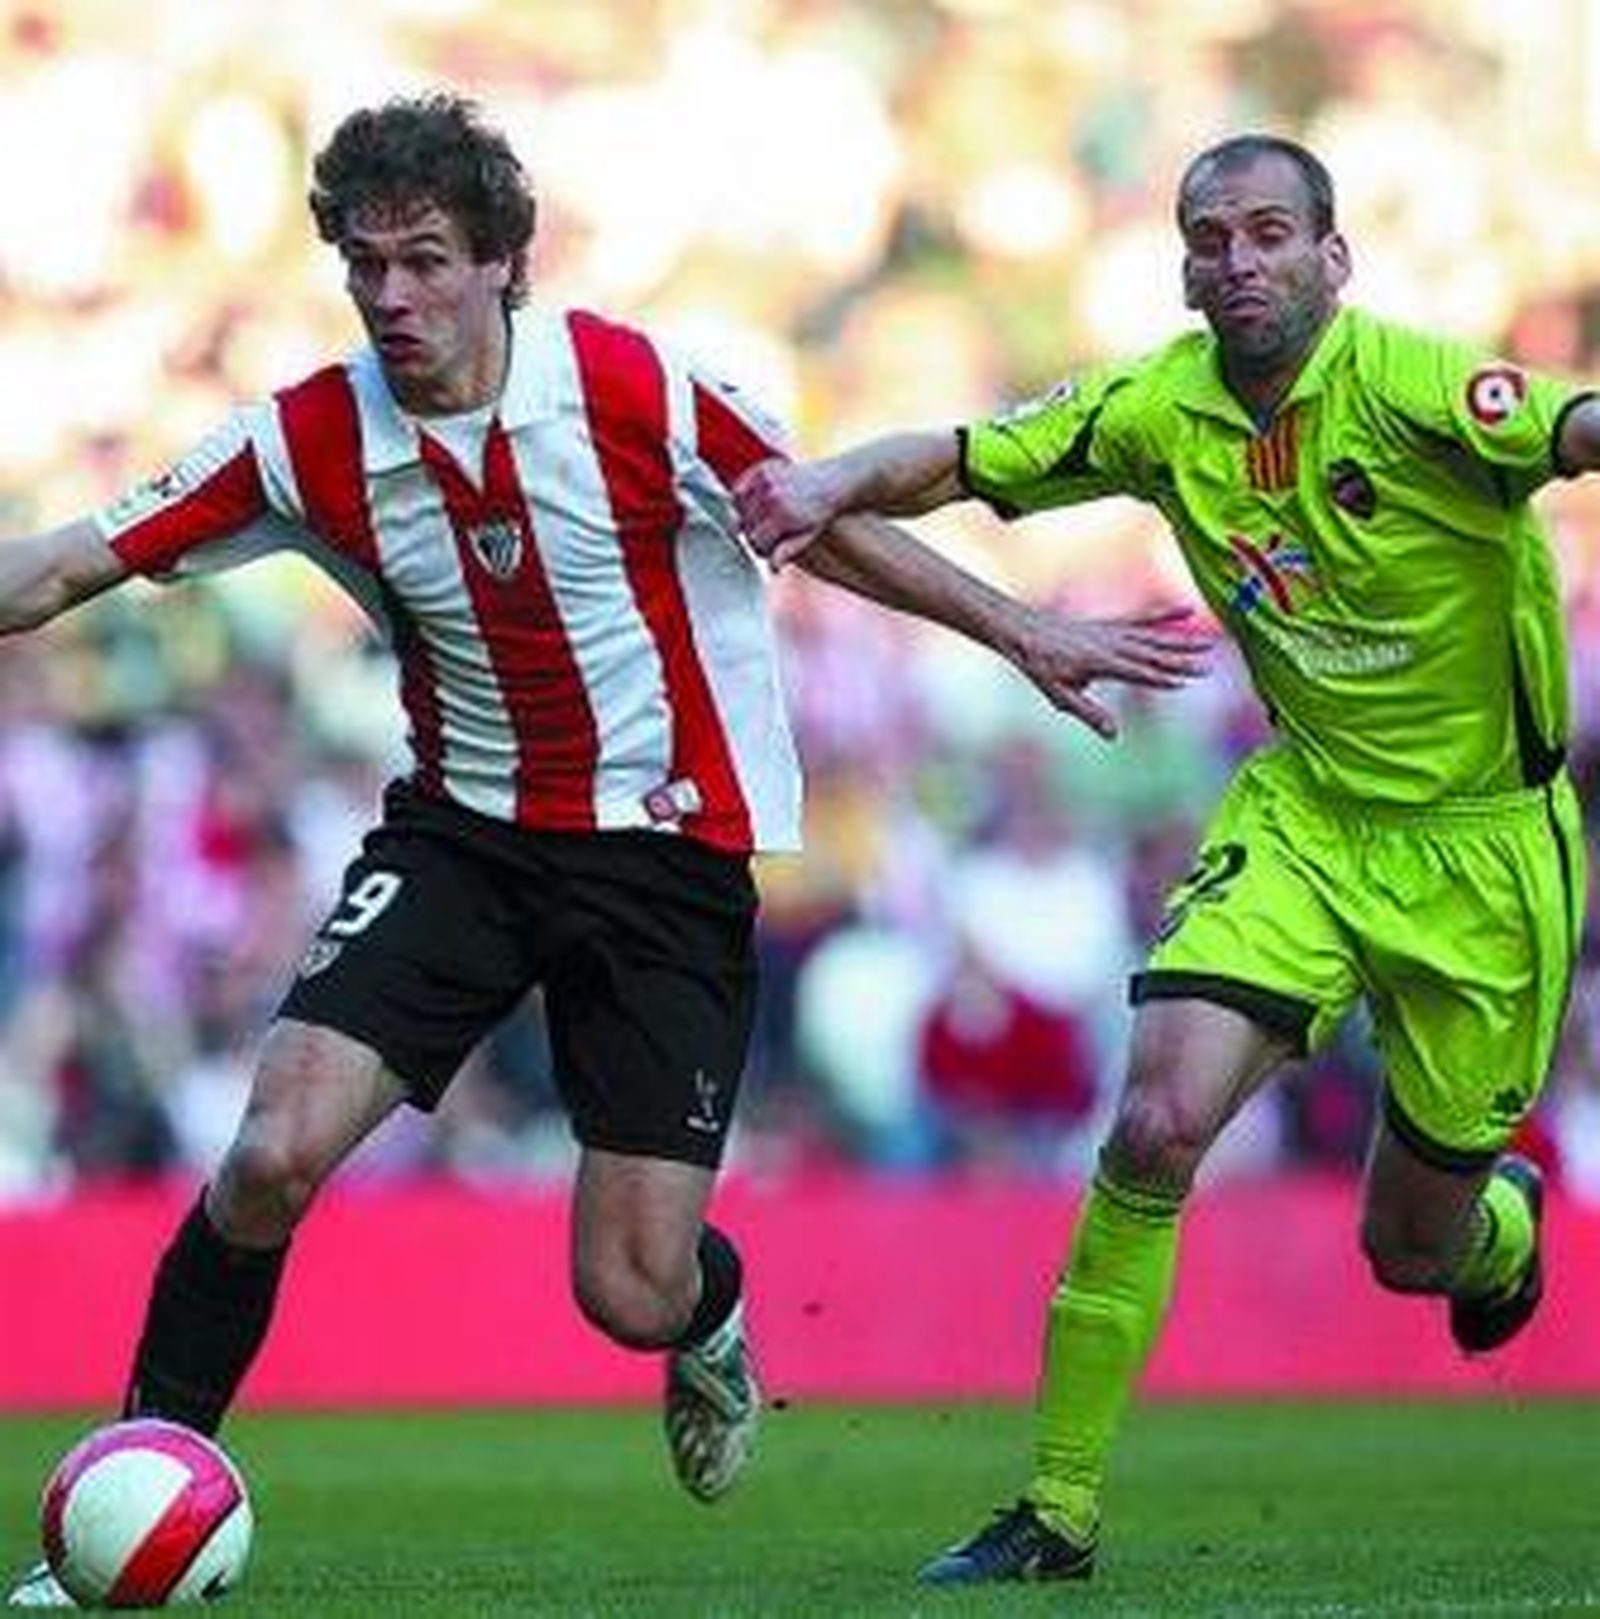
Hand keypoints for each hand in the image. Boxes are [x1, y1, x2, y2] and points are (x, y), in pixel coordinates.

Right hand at [733, 459, 840, 569]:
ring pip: (738, 508)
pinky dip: (742, 497)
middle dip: (753, 533)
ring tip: (762, 518)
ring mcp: (766, 480)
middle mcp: (772, 496)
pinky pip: (739, 489)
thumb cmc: (823, 511)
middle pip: (745, 526)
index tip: (769, 548)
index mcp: (784, 516)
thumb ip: (789, 552)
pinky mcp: (762, 468)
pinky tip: (756, 502)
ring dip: (746, 516)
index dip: (763, 549)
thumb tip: (772, 567)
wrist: (835, 480)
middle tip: (767, 533)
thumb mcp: (809, 535)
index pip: (757, 542)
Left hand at [1007, 605, 1212, 738]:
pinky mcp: (1112, 624)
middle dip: (1179, 661)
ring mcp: (1113, 631)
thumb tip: (1113, 735)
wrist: (1025, 630)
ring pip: (1153, 636)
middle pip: (1151, 654)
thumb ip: (1089, 713)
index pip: (1135, 672)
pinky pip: (1143, 618)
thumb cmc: (1040, 665)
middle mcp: (1110, 644)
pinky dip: (1165, 615)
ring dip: (1181, 641)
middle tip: (1207, 667)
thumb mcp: (1059, 694)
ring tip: (1207, 644)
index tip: (1183, 682)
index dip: (1159, 678)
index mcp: (1098, 663)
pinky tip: (1187, 610)